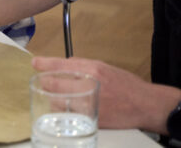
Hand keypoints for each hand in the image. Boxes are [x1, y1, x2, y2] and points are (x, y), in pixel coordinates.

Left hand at [32, 56, 179, 133]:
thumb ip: (83, 65)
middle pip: (54, 83)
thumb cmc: (126, 84)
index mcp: (91, 69)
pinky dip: (63, 110)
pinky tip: (64, 107)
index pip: (60, 65)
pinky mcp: (90, 118)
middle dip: (46, 82)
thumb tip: (64, 64)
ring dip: (52, 97)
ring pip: (57, 100)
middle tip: (43, 81)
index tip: (35, 63)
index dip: (44, 64)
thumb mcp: (104, 67)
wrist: (146, 105)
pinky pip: (68, 114)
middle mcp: (88, 85)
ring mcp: (88, 103)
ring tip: (54, 95)